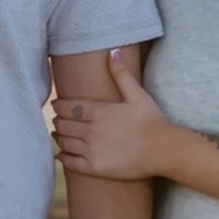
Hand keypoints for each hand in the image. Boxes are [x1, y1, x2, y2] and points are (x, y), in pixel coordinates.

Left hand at [51, 48, 168, 183]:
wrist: (162, 149)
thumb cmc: (152, 121)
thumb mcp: (137, 94)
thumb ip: (121, 74)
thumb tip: (113, 51)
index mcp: (98, 111)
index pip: (68, 107)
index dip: (58, 106)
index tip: (55, 105)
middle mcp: (91, 130)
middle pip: (63, 124)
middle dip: (57, 121)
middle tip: (56, 121)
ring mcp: (92, 150)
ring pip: (65, 142)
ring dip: (58, 137)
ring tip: (56, 135)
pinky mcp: (95, 167)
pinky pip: (72, 163)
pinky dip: (62, 158)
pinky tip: (59, 155)